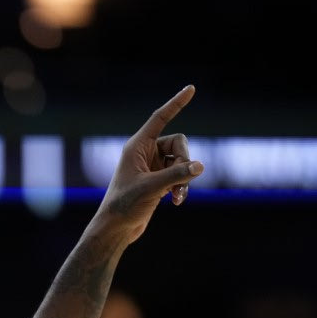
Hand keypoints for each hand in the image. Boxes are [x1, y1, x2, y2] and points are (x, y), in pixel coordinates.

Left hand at [96, 84, 204, 242]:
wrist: (116, 228)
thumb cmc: (125, 205)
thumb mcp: (152, 188)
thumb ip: (177, 175)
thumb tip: (200, 165)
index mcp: (137, 146)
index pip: (160, 118)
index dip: (176, 104)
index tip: (190, 89)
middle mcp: (145, 153)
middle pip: (179, 143)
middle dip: (185, 161)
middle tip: (180, 180)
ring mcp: (152, 166)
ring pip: (182, 161)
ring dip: (184, 178)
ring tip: (176, 196)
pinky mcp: (158, 180)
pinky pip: (179, 175)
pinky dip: (181, 187)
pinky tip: (176, 202)